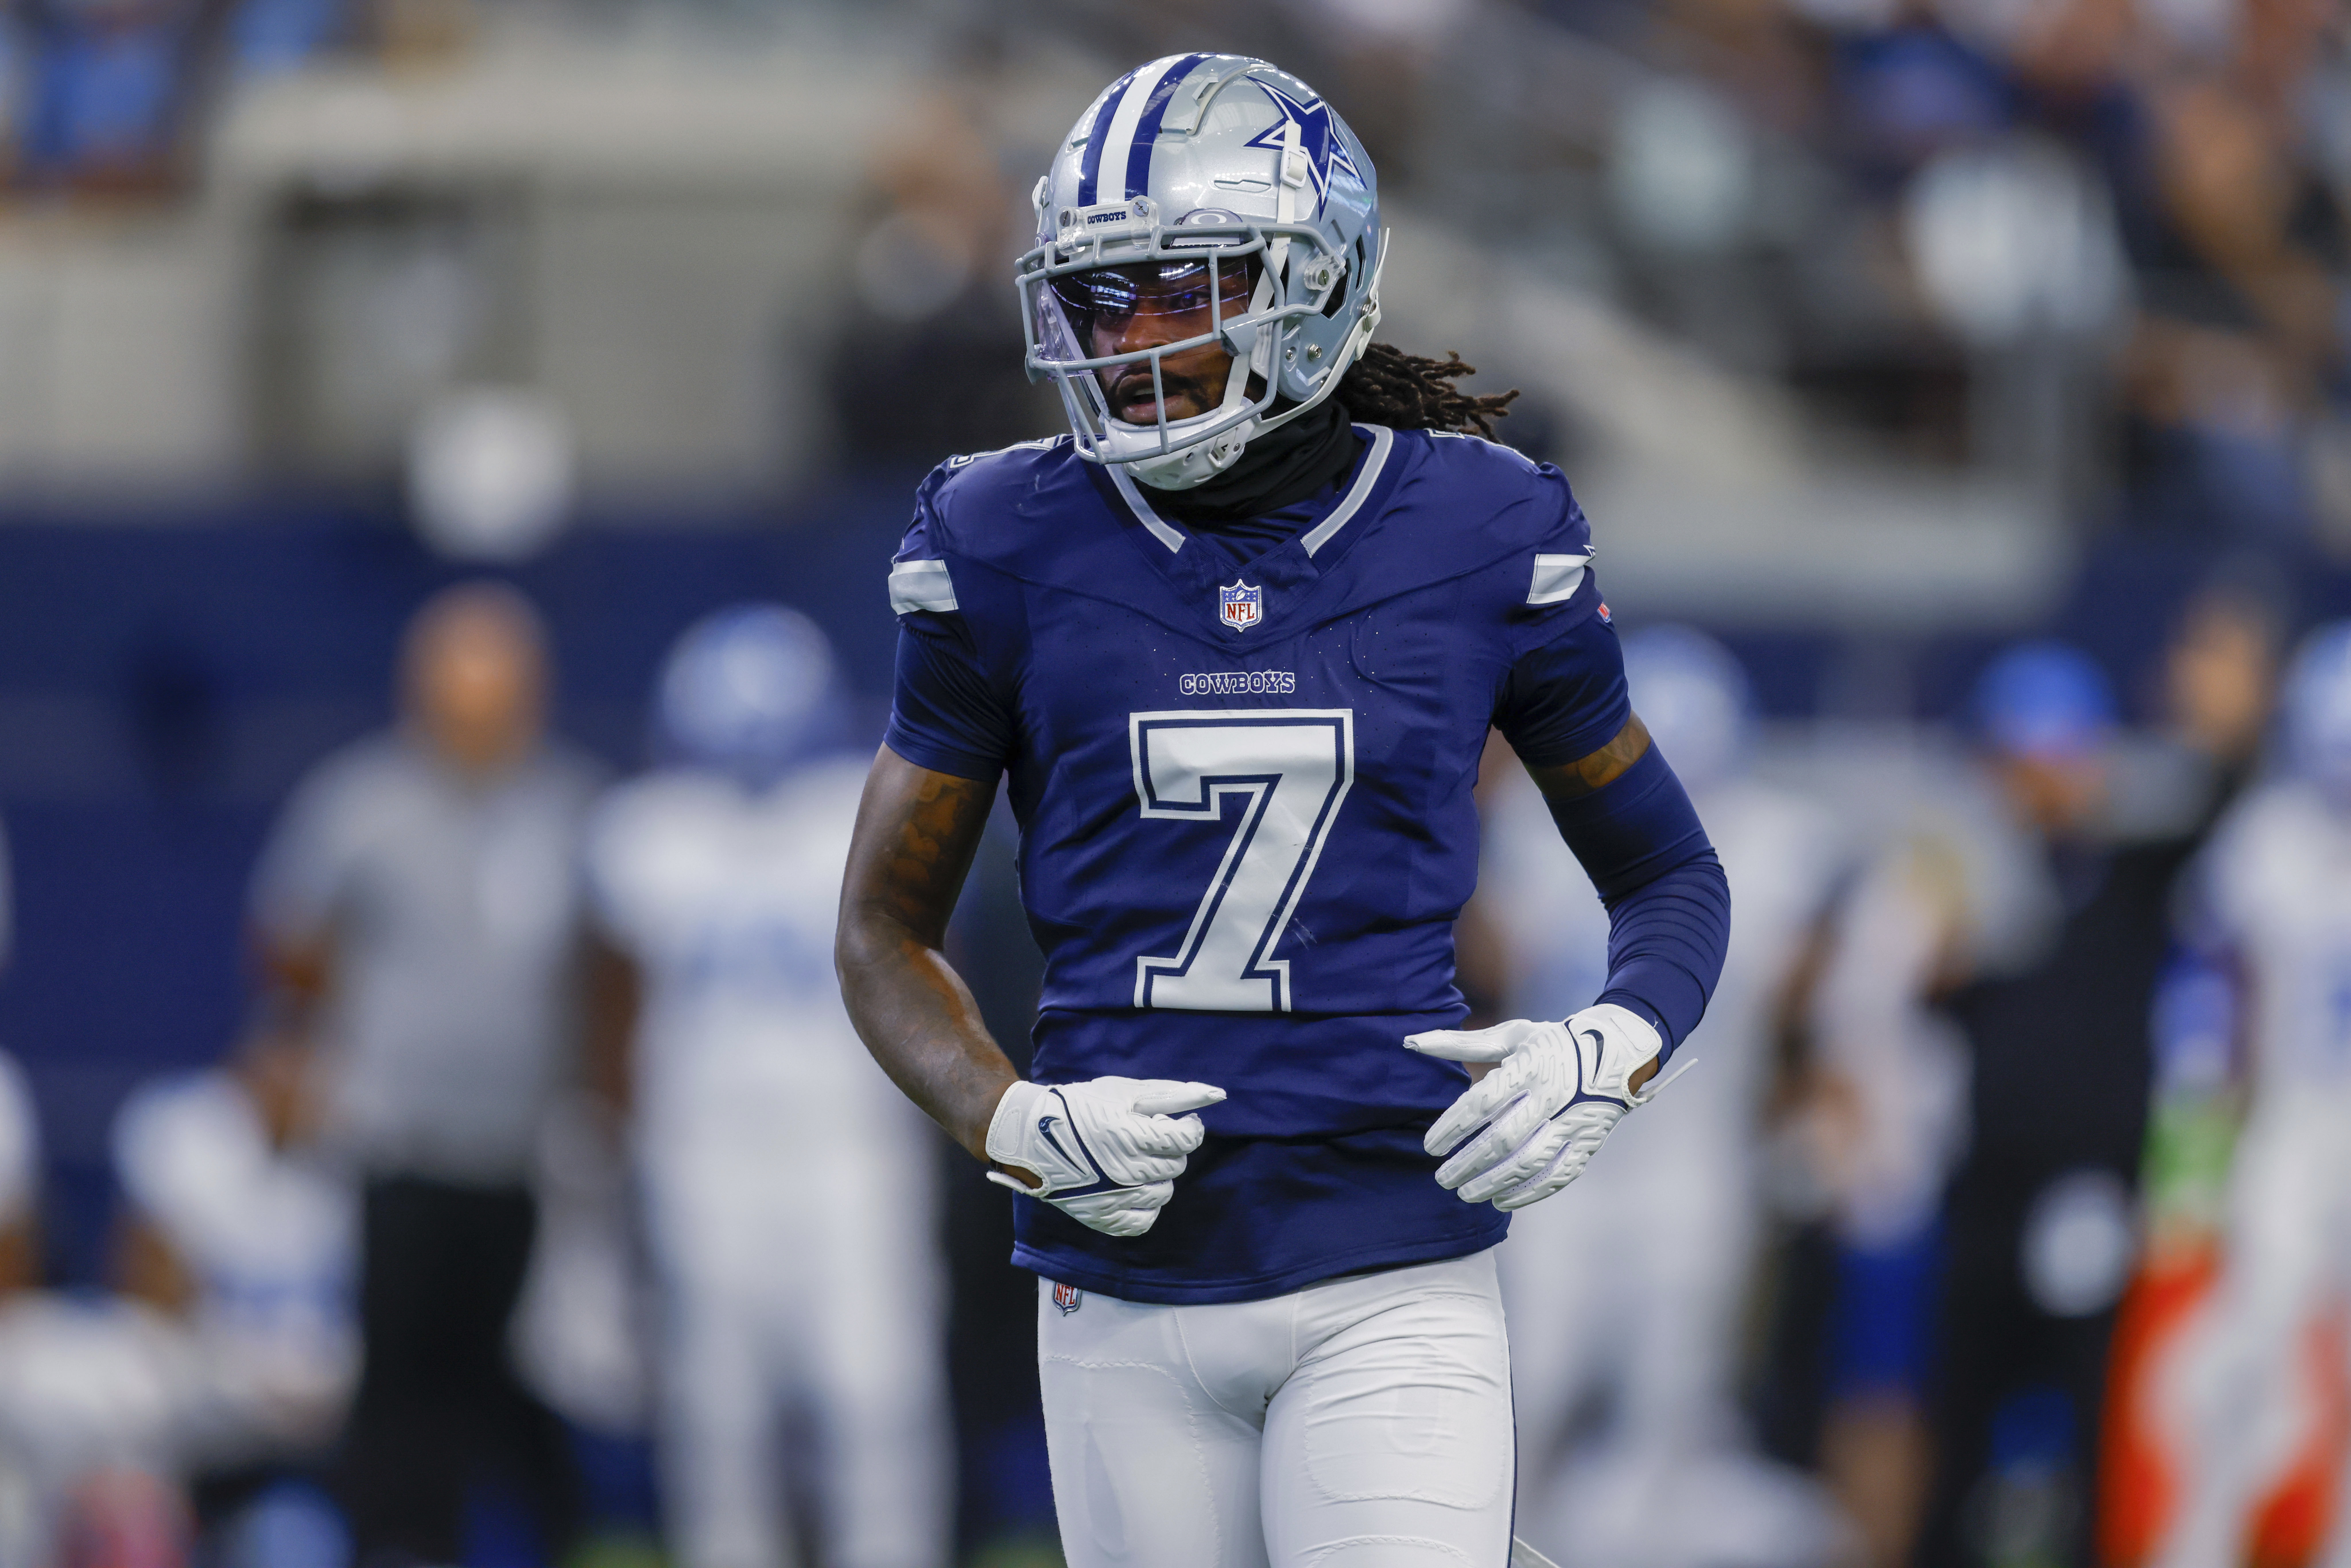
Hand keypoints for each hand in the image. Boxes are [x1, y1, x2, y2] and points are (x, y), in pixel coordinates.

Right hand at [985, 1076, 1225, 1236]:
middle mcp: (1124, 1173)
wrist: (1029, 1136)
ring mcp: (1113, 1199)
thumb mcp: (1126, 1091)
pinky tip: (1129, 1185)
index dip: (1187, 1127)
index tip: (1172, 1121)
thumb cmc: (1078, 1107)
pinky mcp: (1102, 1218)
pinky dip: (1143, 1205)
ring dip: (1156, 1174)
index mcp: (1130, 1136)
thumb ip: (1174, 1094)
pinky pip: (1143, 1221)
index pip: (1186, 1139)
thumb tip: (1218, 1095)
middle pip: (1176, 1165)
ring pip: (1163, 1192)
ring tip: (1132, 1158)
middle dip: (1168, 1148)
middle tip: (1145, 1136)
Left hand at [1405, 1003, 1663, 1210]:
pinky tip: (1501, 1201)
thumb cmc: (1552, 1043)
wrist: (1617, 1052)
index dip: (1453, 1128)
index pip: (1482, 1103)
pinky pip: (1558, 1175)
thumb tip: (1412, 1042)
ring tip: (1465, 1194)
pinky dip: (1529, 1193)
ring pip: (1529, 1162)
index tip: (1430, 1147)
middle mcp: (1551, 1096)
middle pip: (1503, 1139)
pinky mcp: (1588, 1142)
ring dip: (1494, 1182)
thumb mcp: (1511, 1036)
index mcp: (1529, 1067)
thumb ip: (1462, 1043)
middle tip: (1442, 1178)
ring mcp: (1573, 1121)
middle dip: (1468, 1163)